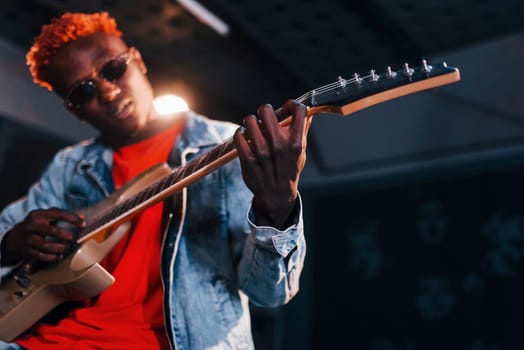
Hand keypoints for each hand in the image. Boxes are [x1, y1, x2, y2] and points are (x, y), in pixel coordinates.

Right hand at [1, 208, 84, 265]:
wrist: (13, 239)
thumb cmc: (35, 226)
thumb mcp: (44, 217)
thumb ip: (61, 215)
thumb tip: (82, 218)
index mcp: (37, 215)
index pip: (57, 214)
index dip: (72, 218)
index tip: (83, 223)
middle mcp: (31, 226)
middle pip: (52, 231)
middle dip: (66, 235)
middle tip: (73, 238)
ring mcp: (28, 239)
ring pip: (46, 246)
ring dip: (60, 248)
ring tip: (67, 248)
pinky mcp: (26, 251)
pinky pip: (41, 256)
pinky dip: (52, 257)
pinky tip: (59, 256)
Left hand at [233, 100, 309, 228]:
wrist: (276, 195)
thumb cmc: (289, 170)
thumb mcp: (301, 152)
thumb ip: (303, 131)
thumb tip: (306, 112)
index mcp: (296, 142)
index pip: (299, 111)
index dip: (291, 104)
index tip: (287, 108)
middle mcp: (279, 145)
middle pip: (267, 110)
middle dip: (265, 110)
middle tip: (265, 118)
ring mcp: (262, 152)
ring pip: (250, 120)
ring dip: (251, 122)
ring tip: (254, 128)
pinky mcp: (248, 159)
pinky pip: (239, 135)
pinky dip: (240, 133)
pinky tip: (244, 137)